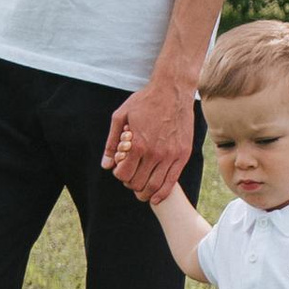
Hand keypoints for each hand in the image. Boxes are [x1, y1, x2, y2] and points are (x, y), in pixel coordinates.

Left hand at [102, 74, 196, 205]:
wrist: (173, 91)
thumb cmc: (145, 101)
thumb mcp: (121, 116)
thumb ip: (112, 142)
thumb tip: (106, 164)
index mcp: (138, 144)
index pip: (124, 175)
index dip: (119, 175)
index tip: (120, 170)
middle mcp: (155, 153)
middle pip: (138, 183)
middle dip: (130, 184)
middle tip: (129, 178)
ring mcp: (171, 155)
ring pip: (155, 186)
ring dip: (145, 193)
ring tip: (141, 191)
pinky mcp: (183, 155)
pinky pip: (172, 181)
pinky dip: (162, 193)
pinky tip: (155, 197)